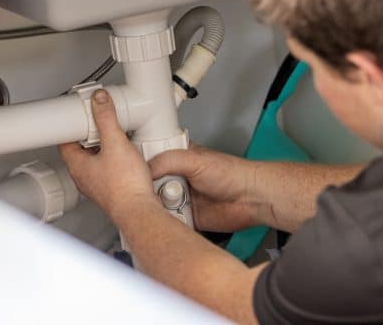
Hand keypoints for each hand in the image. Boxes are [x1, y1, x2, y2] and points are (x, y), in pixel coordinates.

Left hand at [58, 90, 156, 222]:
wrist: (141, 211)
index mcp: (77, 165)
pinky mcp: (112, 188)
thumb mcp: (115, 143)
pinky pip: (109, 167)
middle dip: (90, 133)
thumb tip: (99, 100)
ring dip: (104, 146)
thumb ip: (106, 118)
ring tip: (116, 134)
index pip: (65, 140)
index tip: (78, 114)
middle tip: (99, 121)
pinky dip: (115, 157)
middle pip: (81, 148)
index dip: (70, 125)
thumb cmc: (125, 187)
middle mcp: (84, 176)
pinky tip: (128, 154)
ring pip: (96, 158)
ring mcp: (98, 183)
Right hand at [149, 146, 269, 232]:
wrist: (251, 199)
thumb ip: (168, 161)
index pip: (149, 162)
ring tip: (155, 207)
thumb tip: (145, 170)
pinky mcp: (186, 219)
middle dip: (146, 191)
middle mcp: (176, 179)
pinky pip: (169, 222)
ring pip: (156, 205)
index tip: (131, 175)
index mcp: (176, 160)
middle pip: (149, 186)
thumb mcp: (195, 161)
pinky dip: (165, 223)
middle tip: (143, 194)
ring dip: (155, 208)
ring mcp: (180, 199)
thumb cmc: (232, 174)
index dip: (139, 169)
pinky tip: (163, 220)